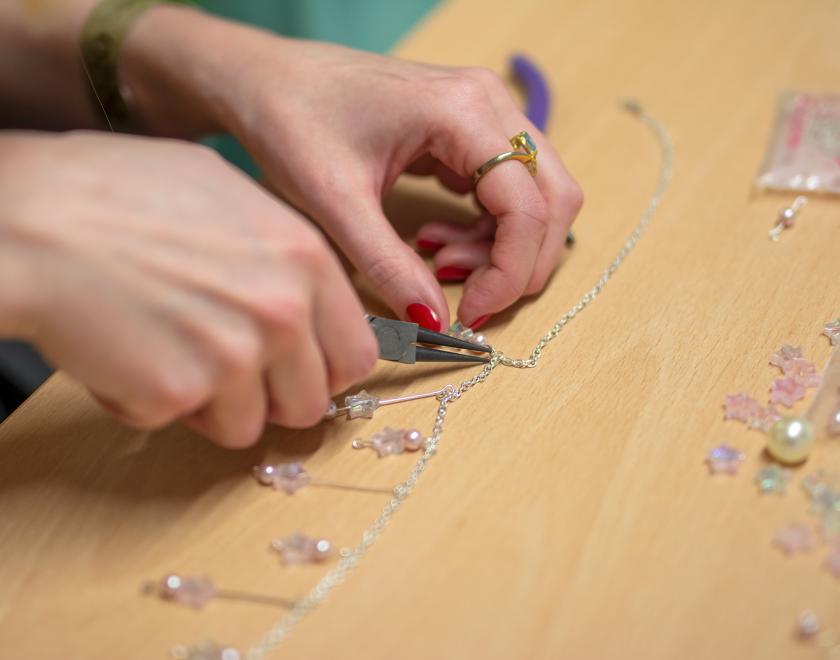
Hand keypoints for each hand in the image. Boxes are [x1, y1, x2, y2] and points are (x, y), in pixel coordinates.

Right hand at [0, 132, 376, 445]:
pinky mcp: (179, 393)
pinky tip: (124, 350)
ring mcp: (234, 356)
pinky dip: (151, 401)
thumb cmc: (120, 193)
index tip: (299, 372)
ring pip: (248, 426)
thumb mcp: (229, 196)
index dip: (323, 370)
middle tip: (225, 368)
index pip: (356, 354)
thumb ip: (286, 258)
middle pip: (309, 404)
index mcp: (306, 259)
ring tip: (166, 348)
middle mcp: (283, 311)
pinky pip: (181, 423)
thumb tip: (310, 303)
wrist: (33, 217)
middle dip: (271, 398)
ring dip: (211, 404)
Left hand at [119, 7, 582, 330]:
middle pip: (553, 200)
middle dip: (521, 263)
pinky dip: (485, 232)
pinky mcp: (470, 132)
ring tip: (434, 261)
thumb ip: (387, 264)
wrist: (264, 82)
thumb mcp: (335, 203)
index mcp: (462, 110)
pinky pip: (507, 193)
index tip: (471, 312)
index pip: (527, 205)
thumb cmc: (292, 122)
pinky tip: (434, 243)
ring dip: (501, 248)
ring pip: (536, 199)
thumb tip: (433, 321)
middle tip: (468, 300)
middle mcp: (489, 104)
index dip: (511, 271)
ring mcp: (484, 114)